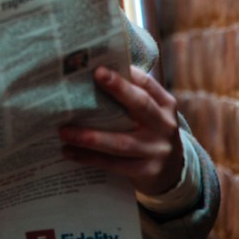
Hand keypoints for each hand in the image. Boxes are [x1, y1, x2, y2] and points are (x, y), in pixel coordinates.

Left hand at [59, 66, 185, 195]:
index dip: (126, 74)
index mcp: (164, 105)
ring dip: (90, 136)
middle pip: (141, 105)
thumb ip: (128, 95)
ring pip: (121, 142)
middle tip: (94, 78)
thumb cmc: (148, 131)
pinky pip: (115, 164)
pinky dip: (91, 158)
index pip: (147, 84)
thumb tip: (91, 74)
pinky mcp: (147, 171)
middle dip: (119, 89)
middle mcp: (164, 125)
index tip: (101, 67)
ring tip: (64, 131)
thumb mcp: (148, 113)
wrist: (174, 171)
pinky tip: (70, 152)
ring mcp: (157, 150)